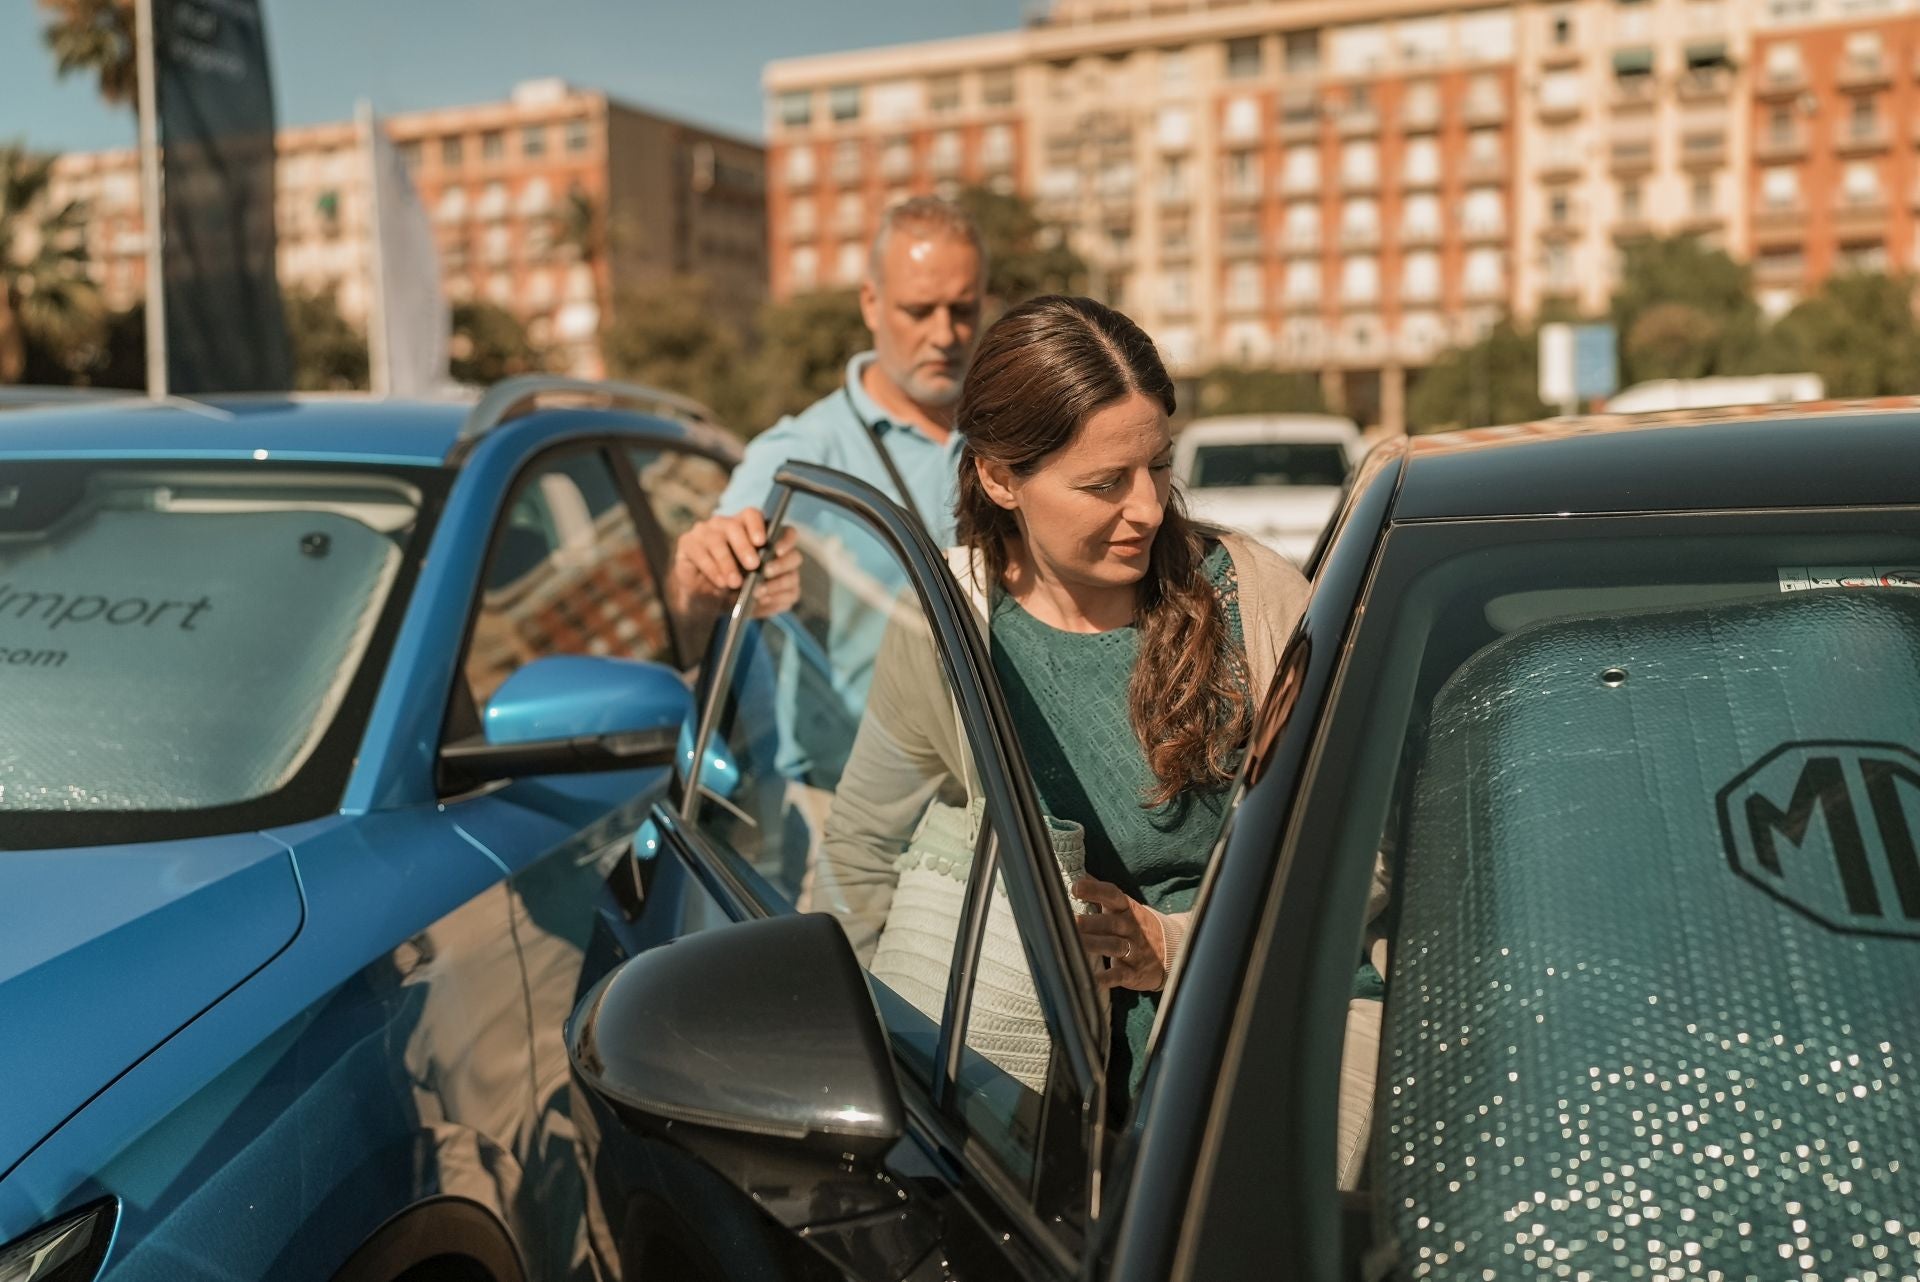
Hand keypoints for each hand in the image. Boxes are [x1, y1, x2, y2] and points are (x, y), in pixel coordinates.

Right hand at [667, 508, 799, 620]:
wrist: (705, 600)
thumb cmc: (735, 586)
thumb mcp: (753, 580)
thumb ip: (762, 572)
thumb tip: (768, 571)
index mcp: (743, 526)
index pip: (753, 515)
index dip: (763, 528)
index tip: (771, 547)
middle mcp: (724, 524)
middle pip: (736, 526)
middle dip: (746, 547)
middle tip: (754, 566)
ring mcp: (704, 531)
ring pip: (717, 540)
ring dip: (728, 563)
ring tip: (735, 582)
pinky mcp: (687, 542)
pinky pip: (700, 552)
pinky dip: (712, 569)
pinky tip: (721, 582)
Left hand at [1070, 877, 1167, 991]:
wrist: (1172, 951)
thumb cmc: (1136, 926)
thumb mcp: (1124, 907)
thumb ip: (1102, 893)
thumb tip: (1080, 874)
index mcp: (1127, 909)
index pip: (1112, 895)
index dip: (1095, 890)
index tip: (1076, 887)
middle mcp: (1131, 928)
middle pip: (1111, 923)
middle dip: (1091, 922)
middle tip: (1071, 920)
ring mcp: (1135, 950)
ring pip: (1114, 946)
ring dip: (1095, 945)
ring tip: (1074, 944)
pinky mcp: (1134, 972)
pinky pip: (1120, 974)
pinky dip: (1107, 978)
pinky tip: (1093, 979)